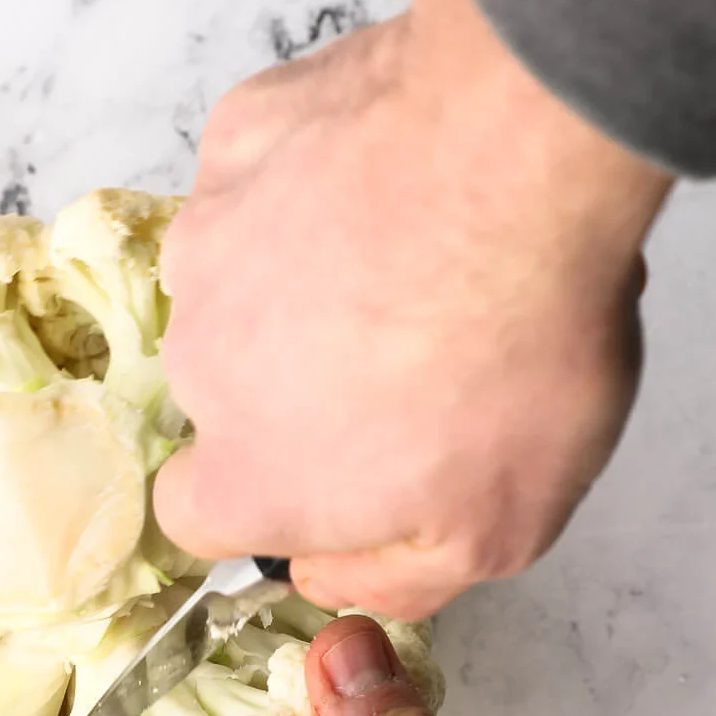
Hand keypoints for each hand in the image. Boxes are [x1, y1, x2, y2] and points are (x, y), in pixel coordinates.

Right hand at [155, 0, 673, 618]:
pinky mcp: (237, 137)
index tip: (336, 472)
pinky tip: (397, 181)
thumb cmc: (516, 347)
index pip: (197, 514)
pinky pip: (262, 178)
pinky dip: (315, 183)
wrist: (518, 149)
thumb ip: (397, 578)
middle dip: (302, 381)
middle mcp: (198, 357)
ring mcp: (207, 236)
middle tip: (419, 354)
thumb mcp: (501, 528)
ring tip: (422, 258)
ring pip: (242, 281)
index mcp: (250, 472)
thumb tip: (326, 573)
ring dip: (308, 279)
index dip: (267, 499)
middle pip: (230, 390)